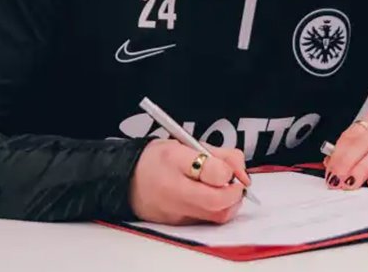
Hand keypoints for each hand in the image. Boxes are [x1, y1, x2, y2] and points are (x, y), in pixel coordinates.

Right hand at [129, 139, 249, 224]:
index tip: (233, 169)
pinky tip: (212, 195)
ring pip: (216, 217)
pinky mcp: (179, 224)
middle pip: (218, 205)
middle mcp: (175, 195)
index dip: (231, 174)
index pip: (213, 178)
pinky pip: (206, 220)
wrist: (126, 179)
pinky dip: (216, 208)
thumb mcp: (185, 144)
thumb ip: (217, 155)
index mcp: (176, 167)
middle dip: (235, 193)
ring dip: (229, 202)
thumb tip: (241, 172)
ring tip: (224, 186)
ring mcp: (177, 214)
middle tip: (235, 180)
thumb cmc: (156, 159)